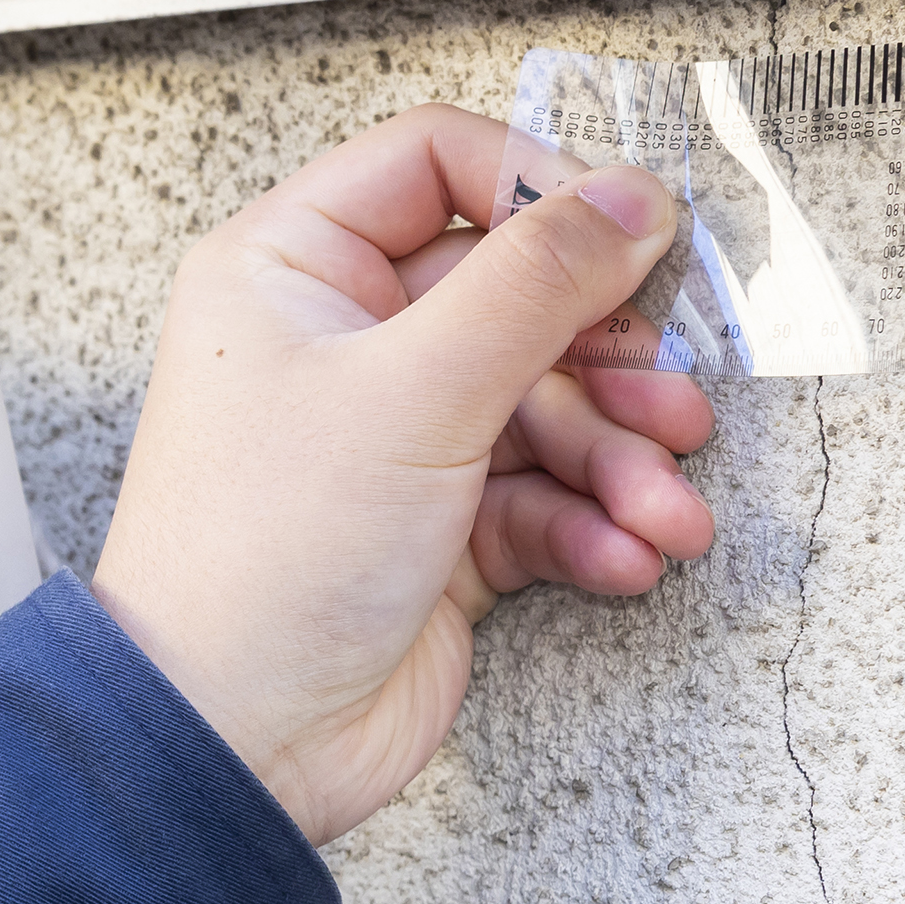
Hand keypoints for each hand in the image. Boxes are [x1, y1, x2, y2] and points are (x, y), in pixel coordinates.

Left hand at [90, 105, 715, 847]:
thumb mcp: (413, 392)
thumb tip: (630, 198)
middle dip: (605, 359)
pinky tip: (626, 557)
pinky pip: (542, 497)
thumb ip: (534, 284)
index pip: (435, 164)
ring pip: (545, 405)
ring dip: (620, 458)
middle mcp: (340, 342)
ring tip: (665, 506)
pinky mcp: (436, 528)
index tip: (623, 238)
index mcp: (292, 269)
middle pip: (515, 296)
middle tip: (668, 400)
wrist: (236, 740)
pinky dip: (593, 525)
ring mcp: (391, 438)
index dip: (538, 189)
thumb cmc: (263, 559)